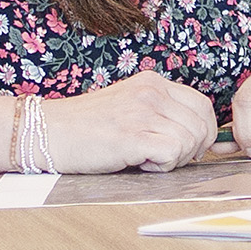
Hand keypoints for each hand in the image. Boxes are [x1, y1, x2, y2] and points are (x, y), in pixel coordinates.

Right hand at [40, 71, 219, 175]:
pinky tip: (139, 163)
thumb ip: (160, 113)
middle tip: (164, 158)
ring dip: (174, 159)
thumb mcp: (129, 107)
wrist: (47, 133)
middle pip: (202, 125)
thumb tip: (196, 136)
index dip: (201, 131)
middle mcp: (152, 93)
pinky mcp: (134, 136)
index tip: (185, 147)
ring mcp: (143, 112)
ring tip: (144, 158)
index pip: (202, 105)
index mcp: (153, 83)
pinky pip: (174, 153)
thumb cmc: (86, 127)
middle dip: (192, 149)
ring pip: (191, 140)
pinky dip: (162, 166)